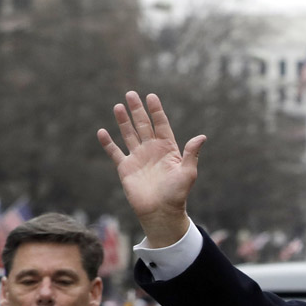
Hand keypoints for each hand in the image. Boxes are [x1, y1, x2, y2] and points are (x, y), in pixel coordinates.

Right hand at [97, 91, 205, 247]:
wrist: (161, 212)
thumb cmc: (177, 194)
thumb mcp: (188, 172)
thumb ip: (191, 153)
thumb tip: (202, 136)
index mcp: (168, 149)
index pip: (161, 125)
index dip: (156, 111)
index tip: (151, 97)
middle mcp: (152, 150)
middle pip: (144, 125)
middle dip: (137, 110)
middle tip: (131, 94)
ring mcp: (138, 158)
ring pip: (129, 134)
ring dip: (123, 121)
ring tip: (118, 106)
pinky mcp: (125, 168)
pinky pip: (115, 152)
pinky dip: (108, 142)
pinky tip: (102, 131)